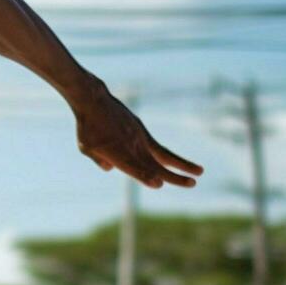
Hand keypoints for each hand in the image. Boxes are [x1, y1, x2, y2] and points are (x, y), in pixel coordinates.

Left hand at [74, 90, 202, 188]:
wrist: (94, 100)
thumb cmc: (86, 126)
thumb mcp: (86, 147)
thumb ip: (99, 159)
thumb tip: (110, 168)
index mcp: (116, 152)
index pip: (134, 168)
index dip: (145, 177)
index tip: (158, 183)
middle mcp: (131, 146)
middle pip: (155, 165)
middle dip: (174, 176)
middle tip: (192, 183)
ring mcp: (139, 139)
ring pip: (164, 157)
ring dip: (182, 165)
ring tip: (199, 173)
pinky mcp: (142, 133)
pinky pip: (158, 149)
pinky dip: (169, 158)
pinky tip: (179, 165)